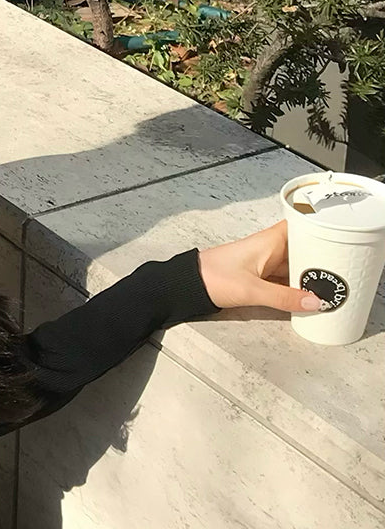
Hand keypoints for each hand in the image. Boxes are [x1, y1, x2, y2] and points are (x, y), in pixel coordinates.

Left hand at [196, 218, 331, 312]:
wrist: (186, 286)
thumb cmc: (213, 277)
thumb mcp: (252, 291)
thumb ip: (283, 298)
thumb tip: (313, 303)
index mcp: (270, 241)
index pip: (302, 226)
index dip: (321, 230)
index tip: (341, 240)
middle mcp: (270, 248)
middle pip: (303, 248)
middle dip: (319, 258)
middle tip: (342, 269)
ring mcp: (265, 262)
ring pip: (294, 264)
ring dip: (307, 274)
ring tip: (329, 284)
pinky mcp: (259, 276)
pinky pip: (284, 277)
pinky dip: (295, 285)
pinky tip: (306, 294)